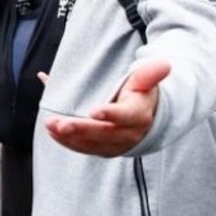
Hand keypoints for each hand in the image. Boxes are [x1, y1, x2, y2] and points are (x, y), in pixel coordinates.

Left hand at [44, 60, 168, 156]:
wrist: (146, 119)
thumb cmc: (140, 94)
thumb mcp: (145, 82)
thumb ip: (150, 74)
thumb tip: (165, 64)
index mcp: (140, 114)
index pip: (126, 116)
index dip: (111, 114)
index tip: (94, 111)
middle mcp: (129, 133)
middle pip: (104, 134)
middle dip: (81, 129)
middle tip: (59, 123)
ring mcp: (116, 145)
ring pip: (92, 144)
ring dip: (69, 137)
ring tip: (50, 125)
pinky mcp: (105, 150)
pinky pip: (86, 149)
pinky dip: (69, 143)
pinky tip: (53, 133)